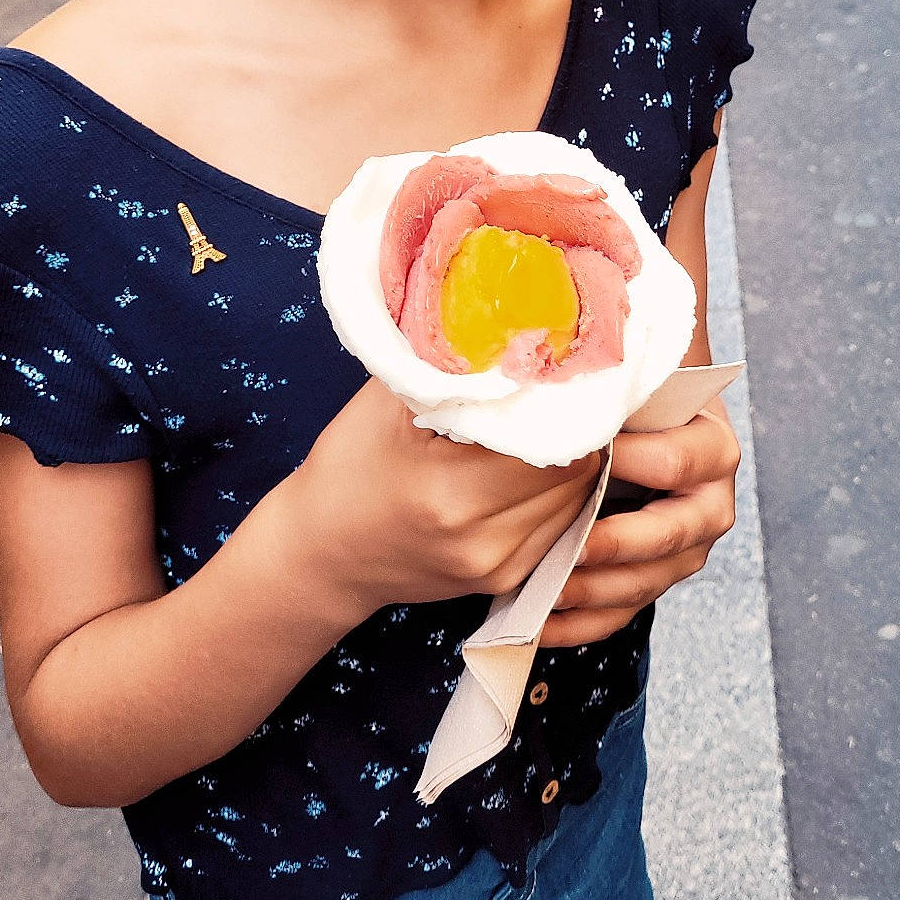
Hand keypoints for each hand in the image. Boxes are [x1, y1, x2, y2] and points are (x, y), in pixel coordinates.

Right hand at [284, 379, 601, 621]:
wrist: (322, 556)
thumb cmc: (346, 471)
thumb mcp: (382, 407)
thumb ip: (444, 365)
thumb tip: (498, 322)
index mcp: (452, 494)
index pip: (555, 444)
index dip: (563, 403)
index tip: (555, 370)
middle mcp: (484, 540)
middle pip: (577, 473)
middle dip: (572, 428)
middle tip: (558, 390)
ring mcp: (499, 566)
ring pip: (577, 499)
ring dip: (570, 460)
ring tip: (547, 424)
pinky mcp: (507, 578)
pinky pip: (560, 524)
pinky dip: (556, 491)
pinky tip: (530, 464)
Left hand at [540, 402, 739, 646]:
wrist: (642, 422)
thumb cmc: (631, 397)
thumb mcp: (632, 388)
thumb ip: (611, 390)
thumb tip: (556, 388)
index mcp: (711, 448)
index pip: (676, 462)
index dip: (632, 464)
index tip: (581, 459)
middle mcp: (709, 504)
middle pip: (669, 534)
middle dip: (615, 545)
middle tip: (568, 549)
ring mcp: (686, 549)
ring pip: (646, 581)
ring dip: (593, 592)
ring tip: (545, 592)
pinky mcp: (656, 578)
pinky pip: (624, 611)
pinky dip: (583, 623)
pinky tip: (543, 624)